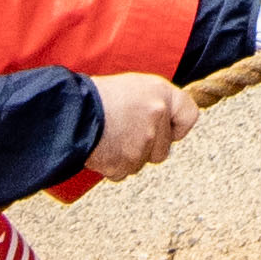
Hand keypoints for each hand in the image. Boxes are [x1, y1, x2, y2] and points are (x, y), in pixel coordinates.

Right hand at [84, 71, 200, 179]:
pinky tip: (103, 147)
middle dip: (148, 146)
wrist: (70, 110)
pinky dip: (113, 164)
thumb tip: (169, 127)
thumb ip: (156, 105)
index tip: (167, 129)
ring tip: (110, 135)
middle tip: (124, 130)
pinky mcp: (125, 162)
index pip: (190, 115)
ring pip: (142, 162)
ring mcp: (143, 142)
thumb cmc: (99, 96)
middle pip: (164, 149)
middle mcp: (157, 116)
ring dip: (128, 155)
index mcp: (162, 93)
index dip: (178, 126)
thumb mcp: (134, 87)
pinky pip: (124, 171)